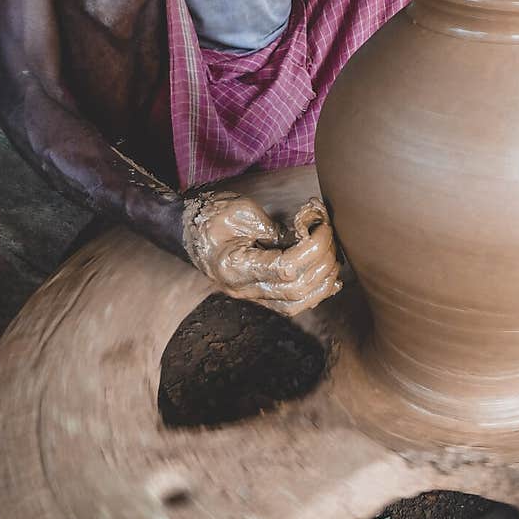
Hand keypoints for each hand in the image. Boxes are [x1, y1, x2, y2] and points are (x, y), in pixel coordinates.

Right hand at [182, 191, 341, 315]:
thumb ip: (273, 230)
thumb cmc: (209, 216)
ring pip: (295, 305)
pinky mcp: (256, 294)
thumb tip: (306, 239)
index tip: (321, 227)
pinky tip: (329, 280)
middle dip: (322, 262)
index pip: (285, 269)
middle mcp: (241, 288)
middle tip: (330, 236)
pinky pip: (290, 305)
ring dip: (322, 282)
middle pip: (295, 290)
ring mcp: (248, 295)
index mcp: (234, 267)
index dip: (312, 249)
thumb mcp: (240, 213)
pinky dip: (314, 293)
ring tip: (334, 257)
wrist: (184, 229)